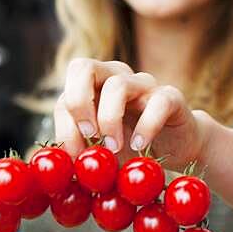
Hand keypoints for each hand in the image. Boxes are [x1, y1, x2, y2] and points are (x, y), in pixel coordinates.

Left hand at [54, 59, 212, 169]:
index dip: (66, 123)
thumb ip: (80, 150)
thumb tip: (56, 164)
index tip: (76, 154)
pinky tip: (140, 146)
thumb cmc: (131, 147)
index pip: (66, 92)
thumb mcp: (100, 150)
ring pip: (117, 85)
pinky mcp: (171, 97)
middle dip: (79, 103)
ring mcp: (144, 85)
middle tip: (89, 134)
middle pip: (84, 67)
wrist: (176, 149)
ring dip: (109, 120)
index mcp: (94, 87)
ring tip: (114, 148)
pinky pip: (157, 102)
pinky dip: (146, 126)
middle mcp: (116, 77)